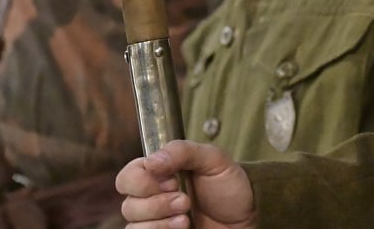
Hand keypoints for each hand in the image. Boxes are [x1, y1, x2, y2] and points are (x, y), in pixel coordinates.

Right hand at [115, 140, 256, 228]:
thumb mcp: (213, 159)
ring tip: (186, 218)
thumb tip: (151, 162)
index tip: (171, 181)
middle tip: (185, 200)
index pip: (127, 177)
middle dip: (157, 204)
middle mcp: (151, 199)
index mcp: (158, 174)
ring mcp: (155, 221)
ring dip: (161, 222)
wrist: (245, 217)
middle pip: (129, 205)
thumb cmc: (228, 186)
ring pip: (134, 226)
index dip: (142, 181)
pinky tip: (183, 228)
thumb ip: (182, 152)